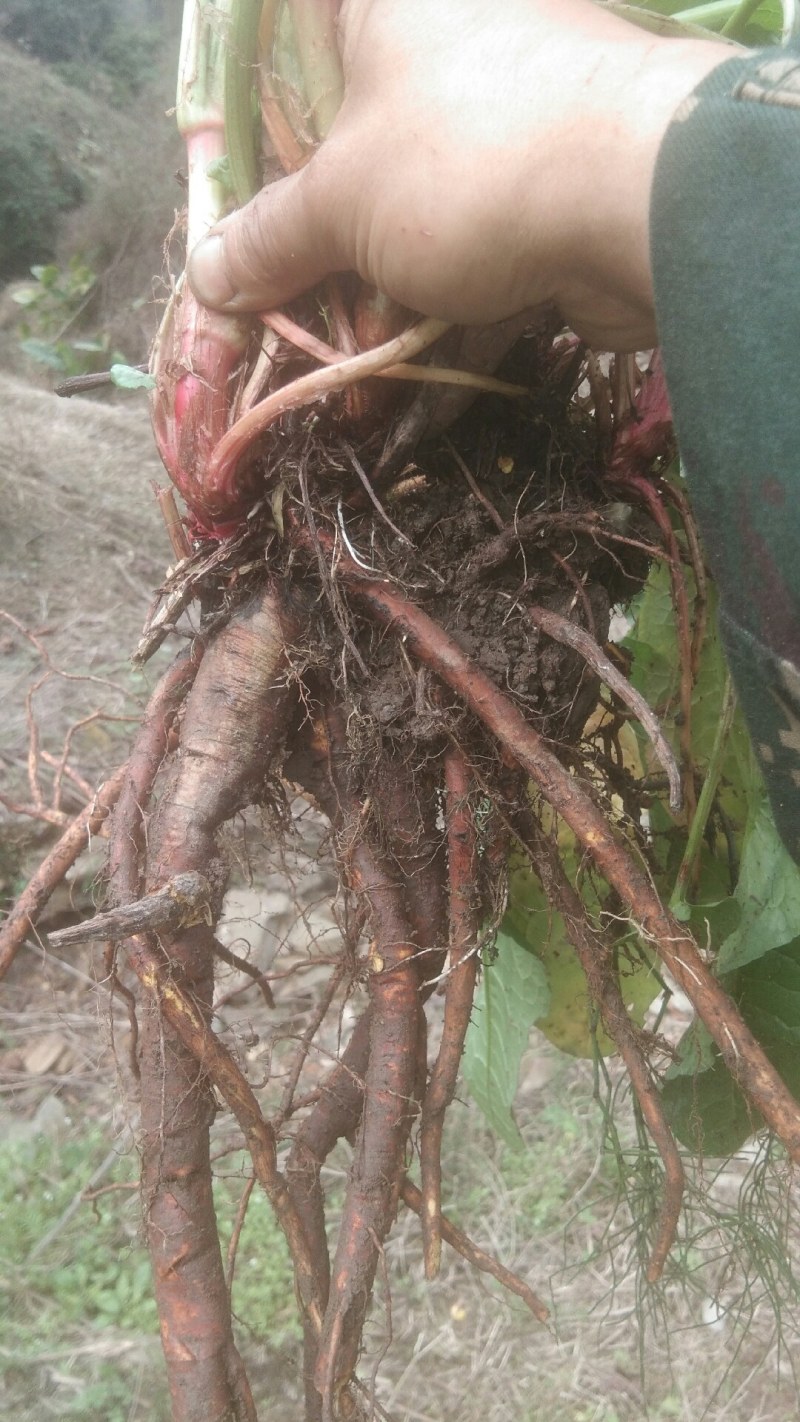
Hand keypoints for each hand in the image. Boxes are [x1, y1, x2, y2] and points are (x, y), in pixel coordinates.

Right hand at [187, 0, 729, 350]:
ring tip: (337, 370)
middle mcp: (452, 45)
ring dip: (377, 302)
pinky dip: (445, 319)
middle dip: (318, 247)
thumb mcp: (341, 200)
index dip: (251, 132)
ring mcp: (510, 122)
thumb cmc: (466, 160)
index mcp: (385, 4)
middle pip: (354, 149)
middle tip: (273, 311)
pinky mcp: (554, 196)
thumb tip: (207, 273)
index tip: (227, 208)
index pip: (288, 44)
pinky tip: (405, 386)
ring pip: (418, 217)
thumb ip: (270, 238)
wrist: (642, 203)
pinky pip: (480, 258)